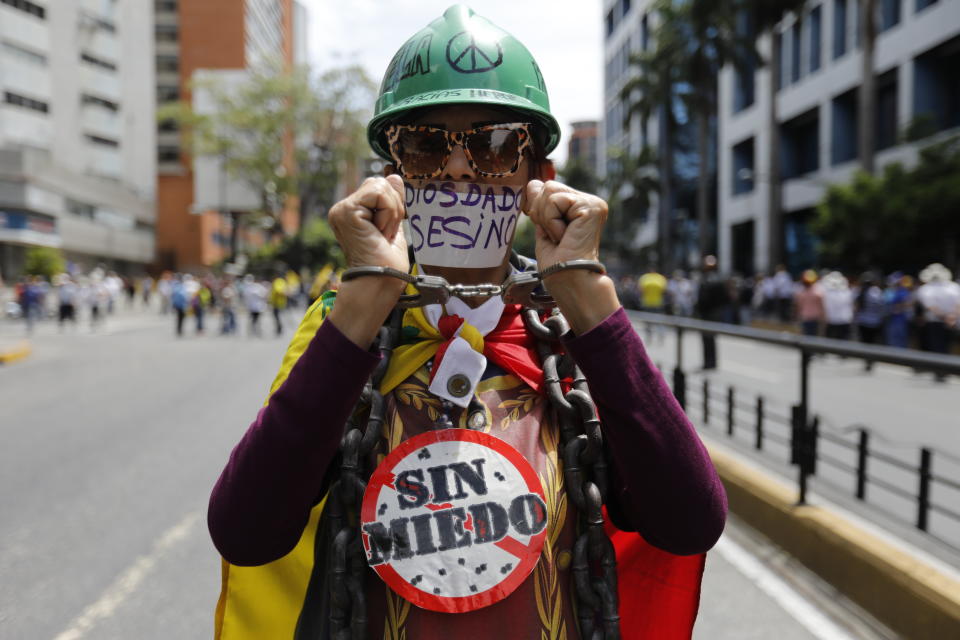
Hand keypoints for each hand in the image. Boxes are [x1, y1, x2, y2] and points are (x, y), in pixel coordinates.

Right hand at [328, 175, 408, 274]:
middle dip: (394, 208)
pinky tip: (379, 233)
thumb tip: (393, 176)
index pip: (380, 188)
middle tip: (386, 235)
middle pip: (381, 183)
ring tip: (382, 235)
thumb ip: (392, 201)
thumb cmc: (387, 262)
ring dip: (392, 213)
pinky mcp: (346, 210)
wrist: (380, 282)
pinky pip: (379, 194)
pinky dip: (388, 213)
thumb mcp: (394, 224)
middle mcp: (343, 208)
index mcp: (353, 212)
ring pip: (381, 186)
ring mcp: (342, 209)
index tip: (389, 233)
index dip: (394, 206)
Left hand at [520, 180, 618, 334]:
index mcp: (578, 205)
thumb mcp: (544, 226)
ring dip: (547, 219)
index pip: (547, 188)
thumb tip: (533, 184)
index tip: (548, 231)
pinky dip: (552, 222)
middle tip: (555, 236)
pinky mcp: (592, 206)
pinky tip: (565, 236)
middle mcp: (588, 201)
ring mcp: (593, 203)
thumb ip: (540, 204)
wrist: (567, 279)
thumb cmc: (556, 261)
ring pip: (550, 191)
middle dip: (541, 214)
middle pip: (547, 186)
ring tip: (561, 237)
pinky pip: (555, 201)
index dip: (537, 208)